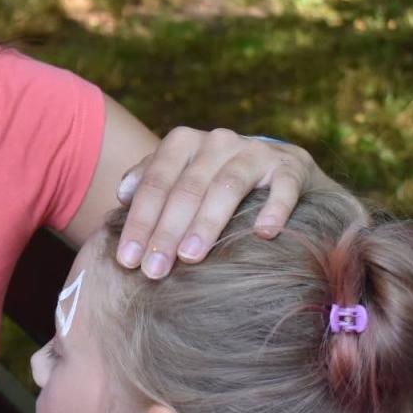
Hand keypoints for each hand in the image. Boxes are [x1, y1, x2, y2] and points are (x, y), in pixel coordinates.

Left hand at [114, 128, 320, 278]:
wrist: (276, 165)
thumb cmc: (213, 178)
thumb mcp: (179, 174)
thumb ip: (149, 181)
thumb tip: (121, 197)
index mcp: (183, 143)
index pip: (155, 183)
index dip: (139, 221)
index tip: (127, 259)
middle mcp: (217, 142)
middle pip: (187, 188)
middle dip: (166, 231)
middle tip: (154, 270)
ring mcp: (255, 152)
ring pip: (227, 186)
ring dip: (207, 223)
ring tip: (191, 257)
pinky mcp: (290, 167)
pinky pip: (283, 187)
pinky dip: (274, 209)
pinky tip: (264, 234)